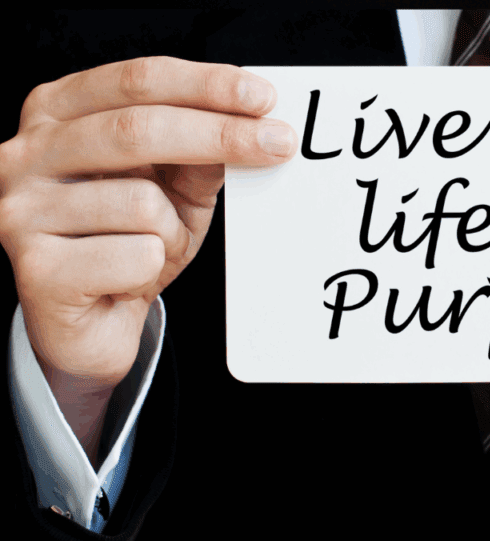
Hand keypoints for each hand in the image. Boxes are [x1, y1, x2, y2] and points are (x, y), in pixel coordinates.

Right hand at [0, 57, 296, 461]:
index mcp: (57, 114)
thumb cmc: (130, 242)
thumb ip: (202, 154)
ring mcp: (20, 209)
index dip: (205, 85)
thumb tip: (257, 124)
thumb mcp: (174, 189)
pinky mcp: (36, 267)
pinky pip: (135, 254)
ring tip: (156, 247)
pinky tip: (130, 276)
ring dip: (173, 229)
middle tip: (278, 144)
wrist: (92, 324)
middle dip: (219, 135)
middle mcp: (26, 154)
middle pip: (136, 128)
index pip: (137, 81)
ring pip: (141, 202)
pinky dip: (154, 267)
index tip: (264, 98)